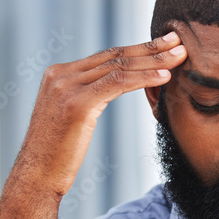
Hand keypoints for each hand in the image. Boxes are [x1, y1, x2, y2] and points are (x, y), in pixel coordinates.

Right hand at [0, 32, 187, 218]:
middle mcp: (60, 75)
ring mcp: (67, 87)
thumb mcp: (71, 117)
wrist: (37, 177)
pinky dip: (144, 78)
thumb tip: (108, 89)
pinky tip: (165, 76)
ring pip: (119, 66)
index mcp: (59, 74)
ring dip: (154, 60)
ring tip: (181, 55)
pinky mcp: (77, 104)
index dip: (138, 48)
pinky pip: (118, 84)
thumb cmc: (58, 155)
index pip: (107, 56)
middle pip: (115, 55)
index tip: (164, 44)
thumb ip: (86, 97)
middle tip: (179, 40)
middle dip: (151, 47)